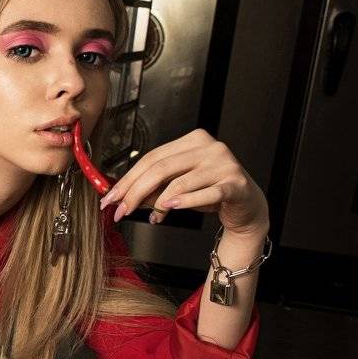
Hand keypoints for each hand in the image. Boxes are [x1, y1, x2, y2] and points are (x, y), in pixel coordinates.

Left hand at [97, 129, 268, 236]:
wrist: (246, 207)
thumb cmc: (210, 193)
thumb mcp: (177, 190)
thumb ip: (152, 190)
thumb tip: (122, 198)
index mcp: (192, 141)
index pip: (152, 158)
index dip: (128, 179)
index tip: (111, 198)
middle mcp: (209, 147)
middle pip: (162, 168)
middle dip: (135, 191)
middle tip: (121, 211)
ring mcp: (224, 164)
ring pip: (180, 181)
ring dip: (158, 203)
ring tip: (153, 217)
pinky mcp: (235, 183)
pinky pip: (206, 192)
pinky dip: (185, 201)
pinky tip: (170, 208)